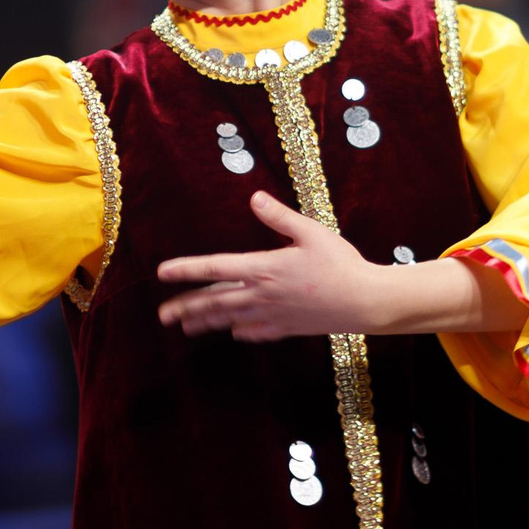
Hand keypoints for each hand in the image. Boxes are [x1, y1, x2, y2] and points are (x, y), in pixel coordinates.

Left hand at [156, 190, 415, 341]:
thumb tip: (254, 197)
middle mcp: (262, 295)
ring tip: (185, 326)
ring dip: (205, 322)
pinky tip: (233, 331)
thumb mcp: (311, 232)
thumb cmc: (341, 263)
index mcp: (264, 268)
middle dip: (186, 307)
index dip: (187, 269)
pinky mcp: (287, 328)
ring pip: (230, 319)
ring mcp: (273, 314)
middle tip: (162, 314)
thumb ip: (279, 217)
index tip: (162, 272)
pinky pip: (256, 331)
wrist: (365, 301)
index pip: (215, 268)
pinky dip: (240, 330)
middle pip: (215, 301)